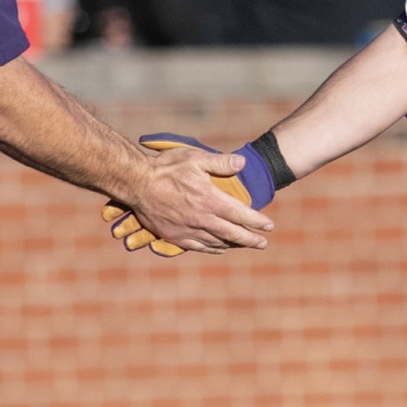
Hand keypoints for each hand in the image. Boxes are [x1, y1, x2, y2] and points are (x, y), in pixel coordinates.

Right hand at [103, 134, 276, 255]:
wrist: (137, 183)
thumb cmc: (166, 168)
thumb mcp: (195, 158)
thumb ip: (221, 162)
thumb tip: (243, 163)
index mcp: (210, 200)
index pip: (241, 214)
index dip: (257, 221)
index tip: (269, 226)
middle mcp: (202, 219)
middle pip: (233, 234)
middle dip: (251, 239)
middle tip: (263, 243)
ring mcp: (188, 230)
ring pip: (217, 242)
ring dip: (233, 244)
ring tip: (244, 244)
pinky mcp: (174, 236)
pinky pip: (198, 247)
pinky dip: (212, 248)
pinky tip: (219, 248)